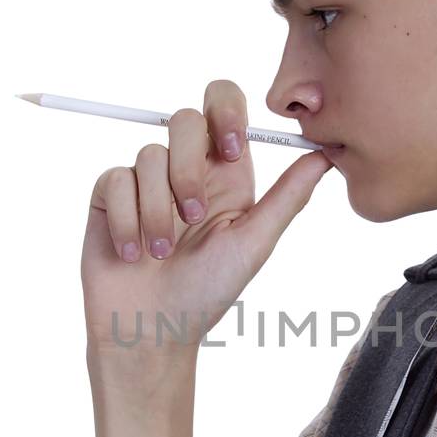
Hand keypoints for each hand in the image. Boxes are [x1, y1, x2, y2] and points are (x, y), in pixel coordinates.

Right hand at [81, 79, 332, 363]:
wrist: (149, 330)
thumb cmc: (207, 293)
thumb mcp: (254, 244)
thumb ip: (288, 197)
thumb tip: (327, 155)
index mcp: (226, 174)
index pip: (225, 106)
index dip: (226, 110)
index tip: (231, 149)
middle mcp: (185, 169)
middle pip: (183, 120)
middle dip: (188, 170)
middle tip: (194, 217)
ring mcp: (145, 181)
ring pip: (148, 155)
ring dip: (158, 212)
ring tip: (163, 253)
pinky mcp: (109, 196)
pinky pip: (115, 179)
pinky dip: (127, 221)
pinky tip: (133, 253)